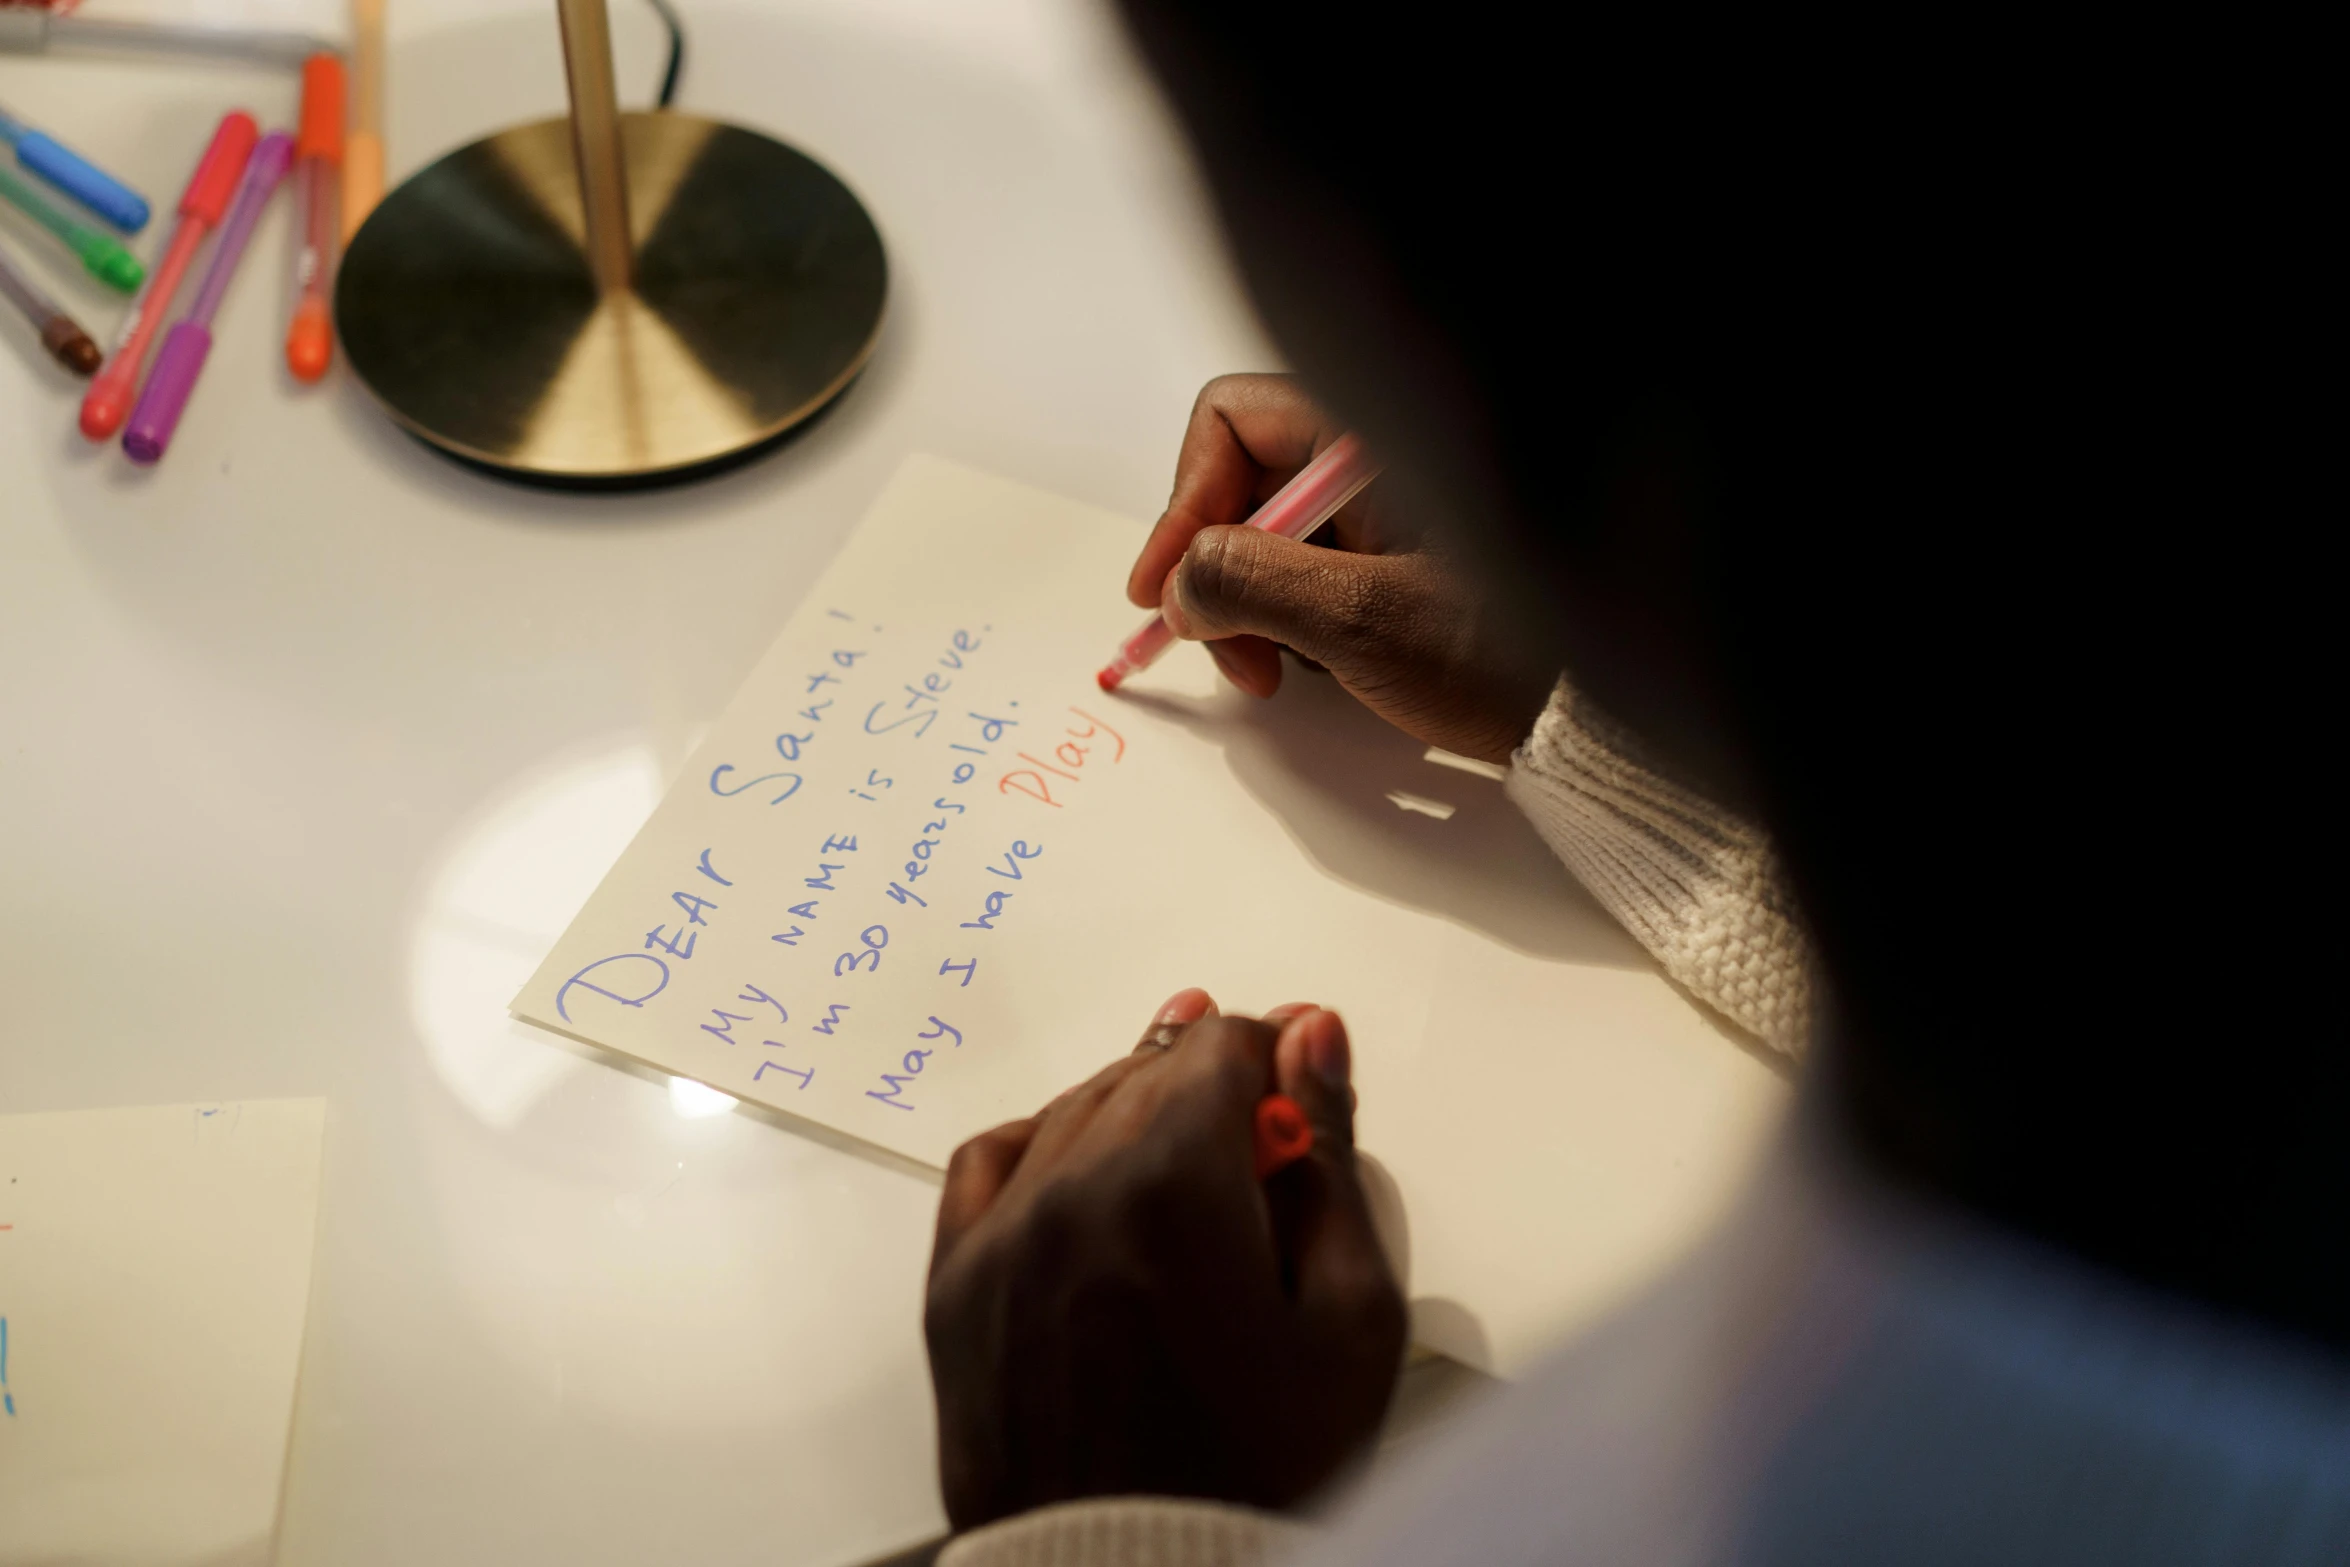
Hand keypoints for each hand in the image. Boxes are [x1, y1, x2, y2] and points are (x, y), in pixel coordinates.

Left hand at [924, 989, 1406, 1529]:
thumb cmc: (1250, 1472)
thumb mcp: (1351, 1318)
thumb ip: (1331, 1161)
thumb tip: (1312, 1047)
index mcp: (1173, 1187)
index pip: (1221, 1047)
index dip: (1273, 1054)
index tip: (1297, 1087)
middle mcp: (1072, 1190)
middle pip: (1149, 1070)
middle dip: (1213, 1082)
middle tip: (1261, 1134)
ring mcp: (1003, 1235)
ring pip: (1074, 1108)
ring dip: (1137, 1107)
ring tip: (1191, 1157)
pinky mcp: (957, 1283)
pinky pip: (990, 1162)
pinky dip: (1043, 1144)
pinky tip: (1085, 1165)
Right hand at [1129, 374, 1559, 764]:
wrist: (1584, 715)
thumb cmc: (1503, 654)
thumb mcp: (1363, 621)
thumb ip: (1253, 584)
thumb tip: (1181, 583)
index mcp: (1373, 436)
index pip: (1233, 421)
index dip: (1183, 502)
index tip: (1163, 588)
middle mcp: (1374, 458)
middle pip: (1242, 483)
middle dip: (1213, 569)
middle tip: (1219, 648)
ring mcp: (1385, 509)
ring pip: (1268, 537)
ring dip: (1248, 607)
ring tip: (1273, 671)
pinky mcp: (1392, 557)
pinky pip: (1305, 571)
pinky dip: (1288, 622)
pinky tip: (1315, 666)